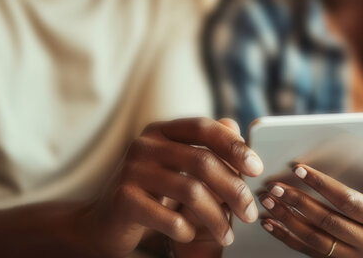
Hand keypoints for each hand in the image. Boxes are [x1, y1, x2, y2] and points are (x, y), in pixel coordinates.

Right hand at [79, 118, 263, 256]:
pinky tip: (190, 234)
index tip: (257, 168)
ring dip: (217, 217)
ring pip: (191, 191)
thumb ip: (206, 146)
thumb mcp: (178, 165)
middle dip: (234, 190)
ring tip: (228, 235)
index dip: (234, 146)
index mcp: (161, 131)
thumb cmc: (152, 191)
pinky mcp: (124, 200)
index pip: (203, 128)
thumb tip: (236, 126)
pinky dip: (187, 230)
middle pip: (202, 162)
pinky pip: (169, 217)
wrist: (106, 221)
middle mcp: (145, 145)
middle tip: (251, 213)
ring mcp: (131, 171)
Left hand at [259, 139, 362, 257]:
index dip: (323, 185)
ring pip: (315, 241)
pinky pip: (308, 252)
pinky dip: (287, 238)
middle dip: (299, 202)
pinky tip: (271, 223)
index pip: (349, 202)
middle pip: (328, 223)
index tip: (299, 169)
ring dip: (287, 220)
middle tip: (275, 186)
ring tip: (269, 201)